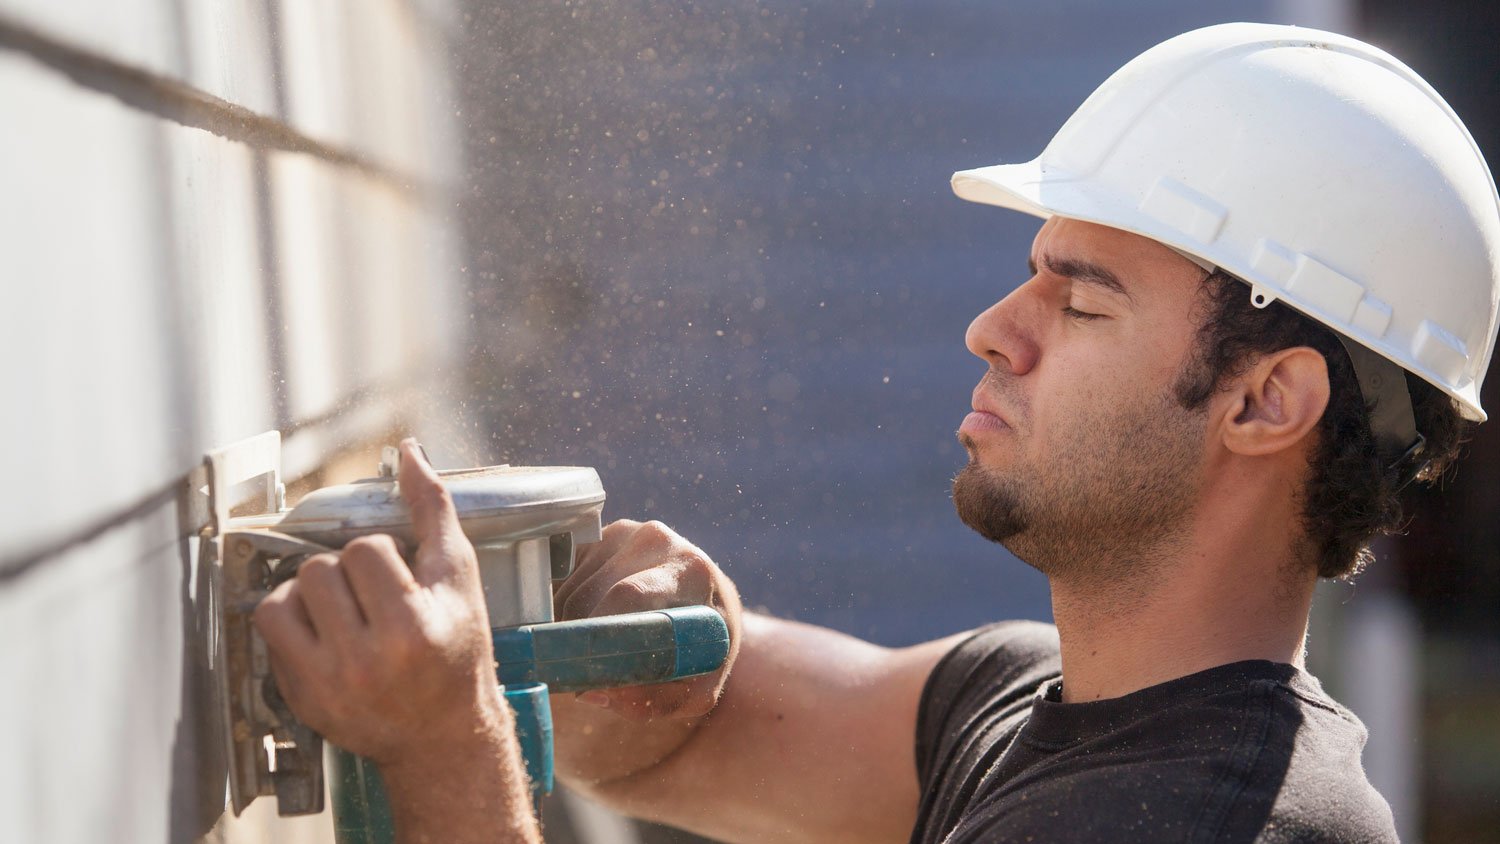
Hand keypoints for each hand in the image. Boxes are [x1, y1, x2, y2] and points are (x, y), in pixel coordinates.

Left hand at [252, 439, 506, 766]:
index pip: (364, 551)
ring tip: (344, 613)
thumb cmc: (457, 652)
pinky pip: (269, 632)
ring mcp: (327, 683)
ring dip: (311, 595)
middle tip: (373, 599)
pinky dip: (291, 622)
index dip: (382, 557)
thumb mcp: (459, 580)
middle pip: (320, 570)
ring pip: (284, 598)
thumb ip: (434, 511)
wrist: (443, 735)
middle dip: (345, 574)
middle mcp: (365, 661)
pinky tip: (324, 634)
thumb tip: (410, 451)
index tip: (401, 581)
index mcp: (411, 628)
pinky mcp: (301, 698)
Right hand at [554, 519, 742, 720]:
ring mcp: (623, 533)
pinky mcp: (596, 537)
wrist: (707, 610)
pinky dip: (564, 614)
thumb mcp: (696, 690)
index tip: (584, 672)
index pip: (630, 595)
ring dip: (571, 632)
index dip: (599, 635)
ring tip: (603, 649)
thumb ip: (653, 699)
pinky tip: (592, 626)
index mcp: (691, 570)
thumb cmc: (702, 652)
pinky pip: (561, 583)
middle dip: (582, 643)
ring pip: (569, 594)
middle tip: (588, 676)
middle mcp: (656, 540)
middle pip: (589, 597)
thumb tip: (594, 692)